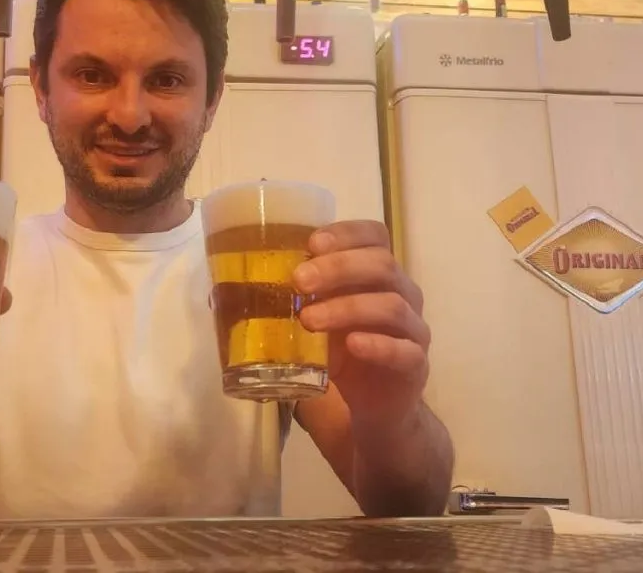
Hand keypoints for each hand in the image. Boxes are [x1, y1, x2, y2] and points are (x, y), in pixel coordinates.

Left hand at [291, 220, 429, 433]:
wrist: (369, 408)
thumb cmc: (339, 353)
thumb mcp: (313, 319)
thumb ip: (290, 300)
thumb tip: (226, 291)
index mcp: (378, 274)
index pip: (375, 236)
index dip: (346, 234)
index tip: (312, 243)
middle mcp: (402, 294)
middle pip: (382, 265)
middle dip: (339, 268)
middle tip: (299, 281)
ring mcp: (413, 330)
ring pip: (391, 306)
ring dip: (347, 308)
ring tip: (309, 320)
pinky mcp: (415, 366)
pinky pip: (405, 351)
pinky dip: (379, 345)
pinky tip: (353, 345)